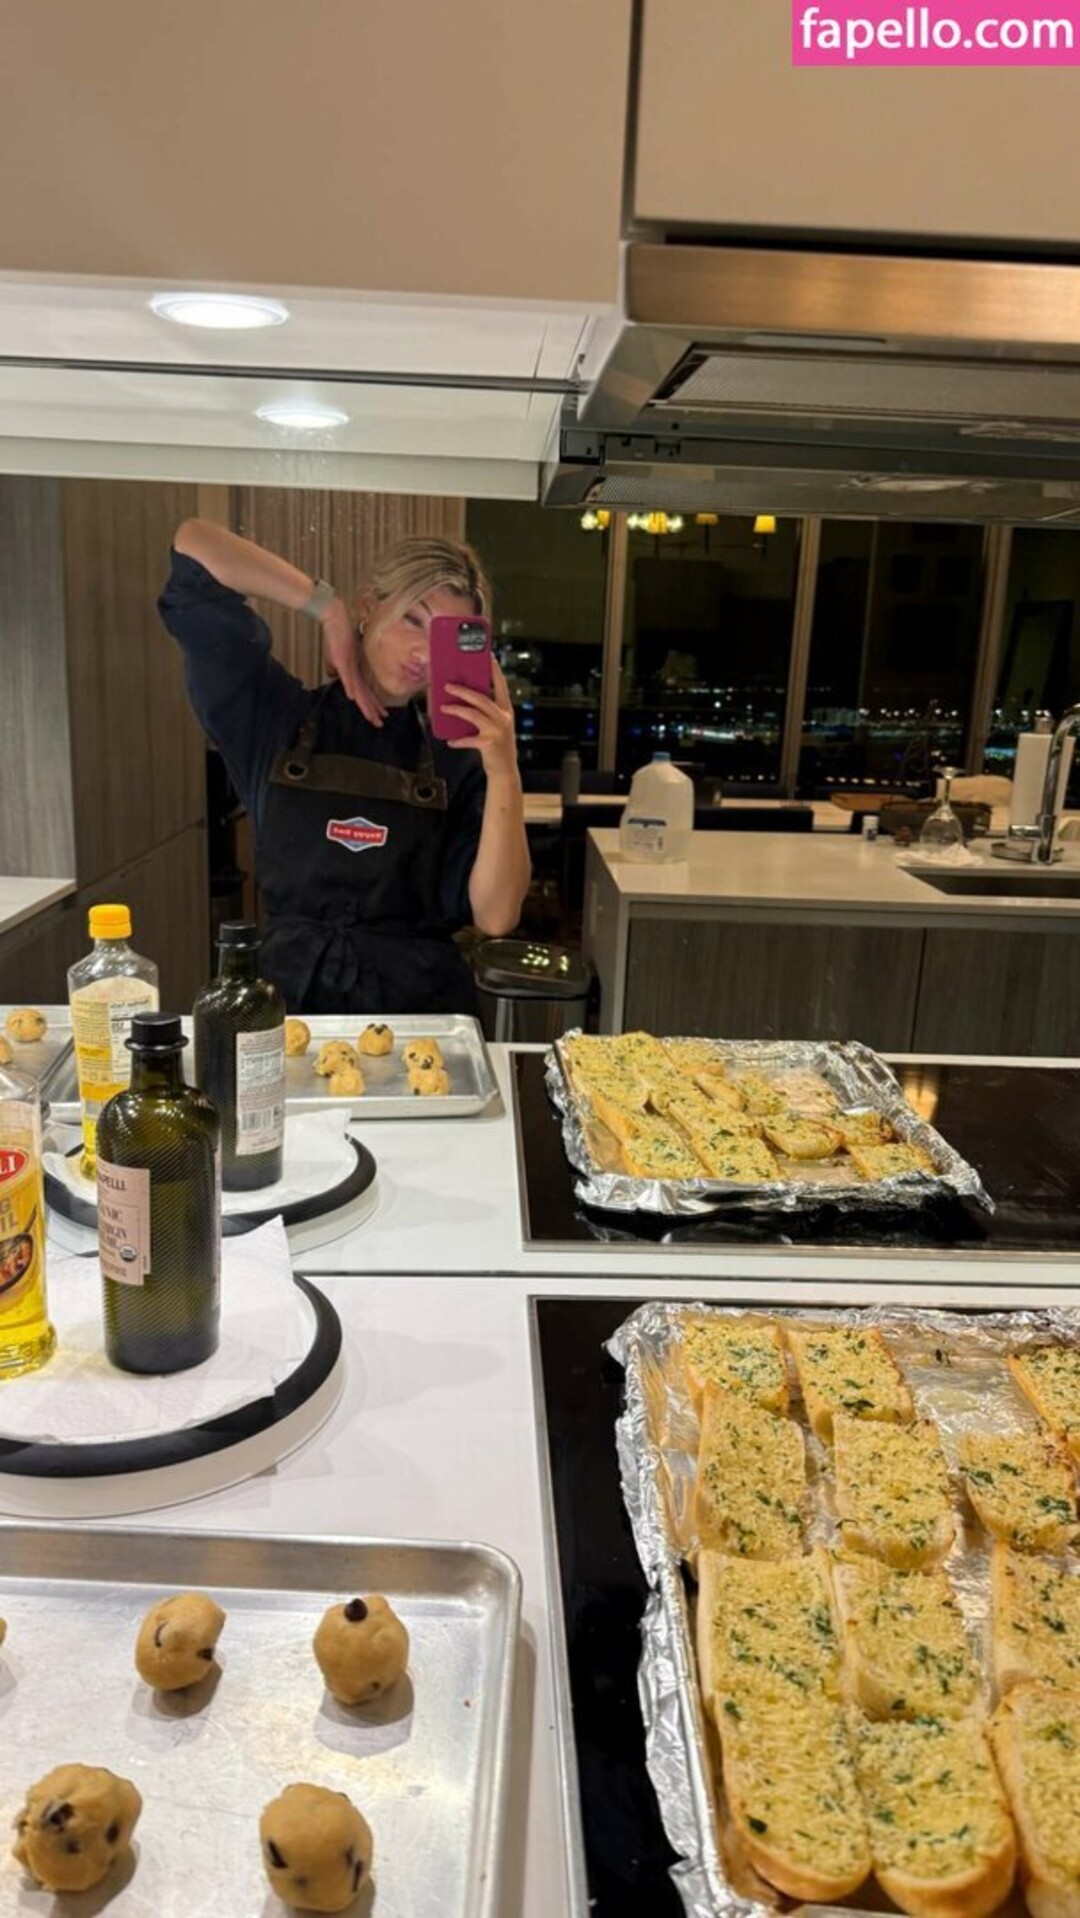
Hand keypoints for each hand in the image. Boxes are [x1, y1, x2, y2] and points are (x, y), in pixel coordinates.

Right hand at [321, 598, 386, 726]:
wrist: (336, 618)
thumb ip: (337, 668)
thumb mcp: (337, 657)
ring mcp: (350, 666)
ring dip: (365, 704)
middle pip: (365, 694)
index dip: (373, 704)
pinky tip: (354, 698)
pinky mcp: (343, 660)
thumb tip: (334, 677)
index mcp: (356, 671)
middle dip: (372, 710)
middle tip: (380, 723)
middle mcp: (356, 670)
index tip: (380, 715)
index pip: (365, 691)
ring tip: (372, 716)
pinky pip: (348, 677)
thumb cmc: (337, 636)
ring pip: (359, 690)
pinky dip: (352, 687)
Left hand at [441, 659, 518, 779]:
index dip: (494, 670)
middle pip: (482, 698)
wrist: (505, 771)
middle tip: (448, 684)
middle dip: (463, 690)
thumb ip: (485, 712)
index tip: (487, 656)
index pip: (501, 684)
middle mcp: (504, 717)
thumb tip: (464, 697)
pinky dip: (458, 740)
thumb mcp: (496, 725)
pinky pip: (469, 738)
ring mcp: (497, 730)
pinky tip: (451, 741)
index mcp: (506, 709)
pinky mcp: (489, 743)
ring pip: (473, 714)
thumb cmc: (496, 745)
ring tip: (443, 707)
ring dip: (456, 709)